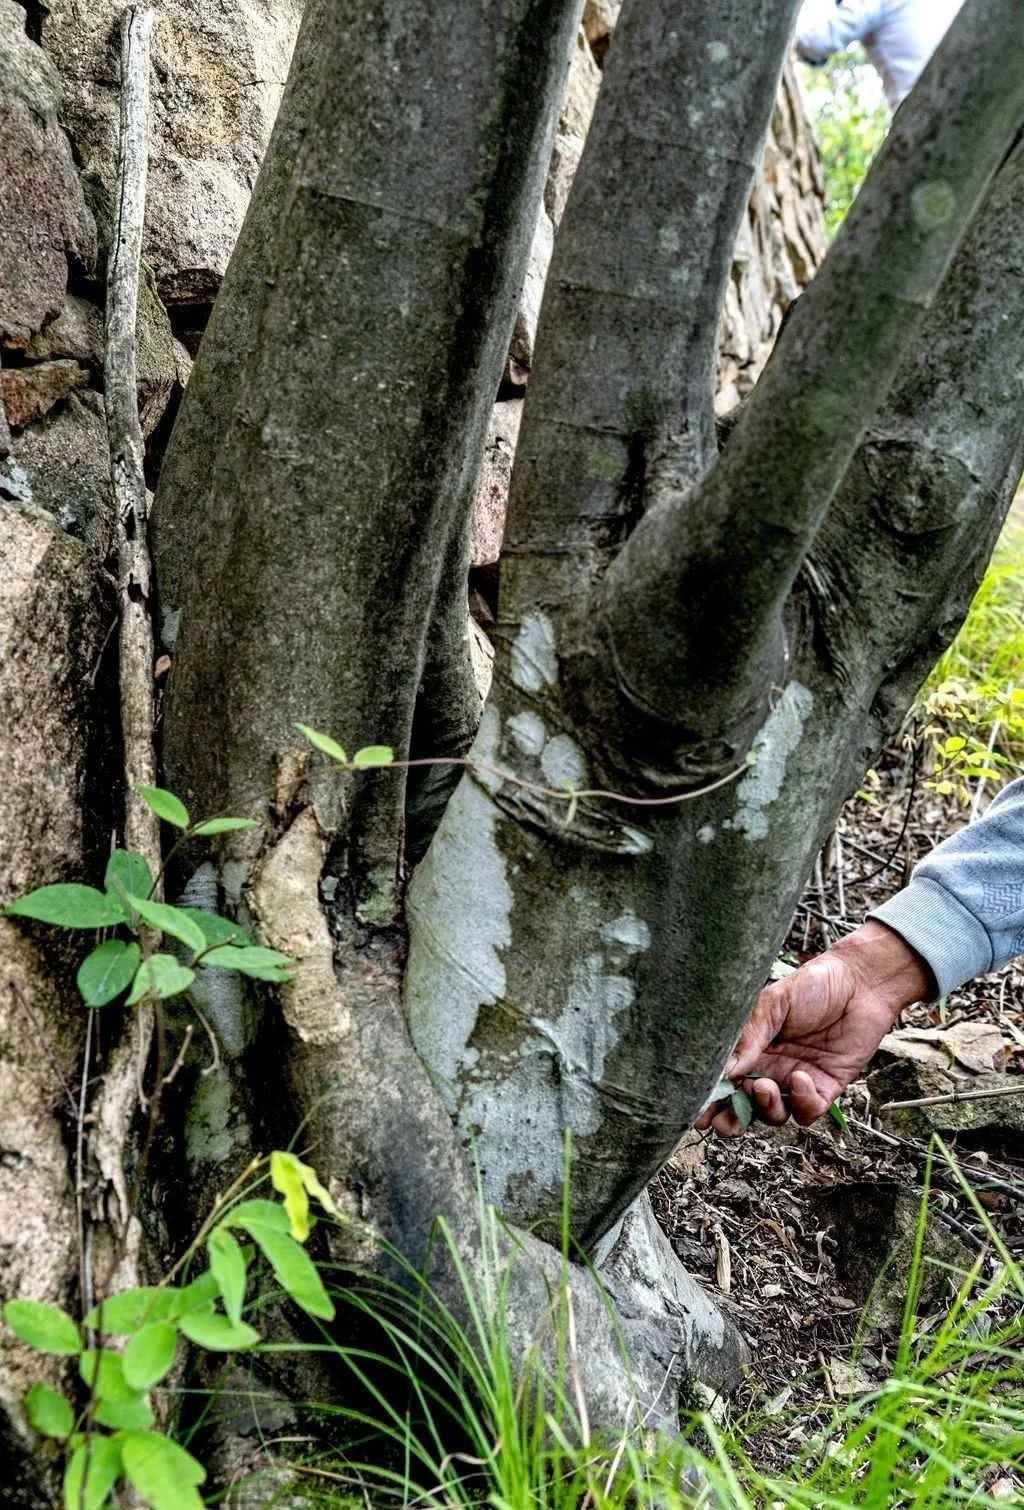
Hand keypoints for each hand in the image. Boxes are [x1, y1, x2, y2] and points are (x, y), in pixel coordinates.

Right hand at [695, 921, 933, 1136]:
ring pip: (773, 1114)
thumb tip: (726, 1069)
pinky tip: (801, 1078)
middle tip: (724, 1119)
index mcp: (752, 1047)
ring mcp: (796, 1080)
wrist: (860, 982)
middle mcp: (771, 1068)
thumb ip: (750, 1035)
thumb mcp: (773, 1003)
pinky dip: (802, 1103)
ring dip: (765, 1108)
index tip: (697, 1108)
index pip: (725, 1079)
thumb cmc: (814, 985)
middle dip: (730, 1119)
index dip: (710, 1097)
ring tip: (765, 1088)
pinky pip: (808, 1111)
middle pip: (744, 1106)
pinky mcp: (826, 1087)